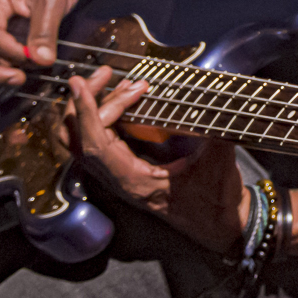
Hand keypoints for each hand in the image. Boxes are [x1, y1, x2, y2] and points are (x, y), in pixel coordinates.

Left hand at [63, 68, 248, 253]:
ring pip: (82, 139)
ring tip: (107, 81)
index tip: (80, 84)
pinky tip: (121, 98)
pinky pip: (97, 139)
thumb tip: (218, 100)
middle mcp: (118, 178)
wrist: (217, 224)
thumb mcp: (218, 164)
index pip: (96, 145)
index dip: (86, 113)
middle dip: (88, 101)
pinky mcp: (123, 168)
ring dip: (89, 108)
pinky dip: (100, 116)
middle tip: (108, 73)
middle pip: (80, 138)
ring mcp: (118, 174)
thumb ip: (214, 132)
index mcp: (134, 181)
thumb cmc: (215, 201)